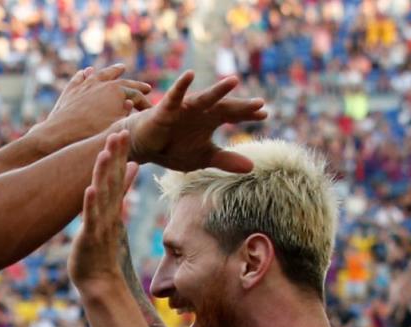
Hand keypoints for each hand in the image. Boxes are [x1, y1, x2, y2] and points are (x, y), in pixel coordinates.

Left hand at [31, 64, 151, 149]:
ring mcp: (85, 85)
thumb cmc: (91, 134)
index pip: (136, 95)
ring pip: (101, 74)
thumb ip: (125, 115)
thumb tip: (129, 105)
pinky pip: (80, 78)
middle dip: (135, 85)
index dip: (145, 103)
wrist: (60, 133)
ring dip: (112, 71)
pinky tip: (87, 72)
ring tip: (121, 68)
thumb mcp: (115, 127)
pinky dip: (85, 75)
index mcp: (117, 91)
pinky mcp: (71, 90)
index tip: (151, 110)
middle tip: (145, 87)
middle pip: (122, 81)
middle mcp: (102, 83)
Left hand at [68, 130, 138, 290]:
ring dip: (104, 174)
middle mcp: (108, 212)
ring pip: (104, 195)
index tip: (123, 129)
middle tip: (121, 130)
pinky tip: (91, 189)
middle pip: (114, 179)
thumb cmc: (101, 248)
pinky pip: (91, 218)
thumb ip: (121, 190)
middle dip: (117, 155)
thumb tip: (132, 166)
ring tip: (105, 153)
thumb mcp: (112, 215)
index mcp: (111, 206)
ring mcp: (100, 224)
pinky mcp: (90, 237)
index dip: (120, 153)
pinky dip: (91, 204)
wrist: (99, 282)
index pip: (118, 175)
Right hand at [123, 71, 267, 172]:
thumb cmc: (173, 148)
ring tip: (234, 80)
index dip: (249, 115)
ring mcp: (184, 108)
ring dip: (218, 91)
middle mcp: (201, 111)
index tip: (266, 115)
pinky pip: (174, 96)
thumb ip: (226, 160)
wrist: (144, 148)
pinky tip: (189, 75)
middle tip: (260, 104)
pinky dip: (180, 86)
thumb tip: (252, 167)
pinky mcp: (166, 109)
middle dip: (241, 106)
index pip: (234, 115)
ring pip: (204, 98)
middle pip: (224, 107)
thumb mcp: (203, 157)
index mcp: (211, 120)